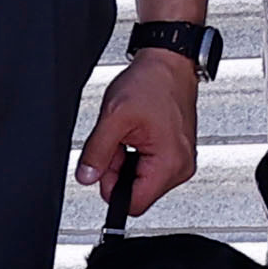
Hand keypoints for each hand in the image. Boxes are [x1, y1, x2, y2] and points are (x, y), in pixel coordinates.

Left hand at [80, 52, 201, 218]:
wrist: (169, 64)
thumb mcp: (113, 117)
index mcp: (170, 163)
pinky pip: (149, 168)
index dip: (111, 187)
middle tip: (117, 141)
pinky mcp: (177, 154)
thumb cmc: (152, 83)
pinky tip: (137, 135)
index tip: (105, 165)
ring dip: (126, 162)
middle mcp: (181, 166)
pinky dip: (136, 155)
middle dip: (118, 171)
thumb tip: (86, 177)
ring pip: (141, 180)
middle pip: (137, 192)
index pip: (134, 204)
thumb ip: (96, 153)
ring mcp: (181, 160)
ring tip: (128, 134)